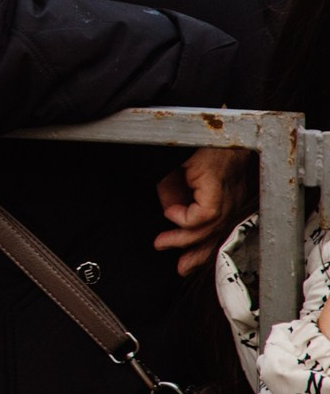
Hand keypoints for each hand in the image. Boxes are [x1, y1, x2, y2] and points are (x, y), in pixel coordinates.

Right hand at [157, 147, 255, 276]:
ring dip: (182, 239)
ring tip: (161, 243)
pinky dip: (184, 218)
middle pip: (217, 236)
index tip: (181, 261)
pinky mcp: (219, 190)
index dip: (200, 250)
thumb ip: (174, 193)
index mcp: (227, 196)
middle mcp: (232, 200)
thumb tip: (169, 210)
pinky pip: (204, 215)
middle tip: (179, 268)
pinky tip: (170, 212)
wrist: (206, 125)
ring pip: (208, 229)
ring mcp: (228, 196)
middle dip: (196, 255)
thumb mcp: (177, 174)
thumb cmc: (193, 144)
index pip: (217, 231)